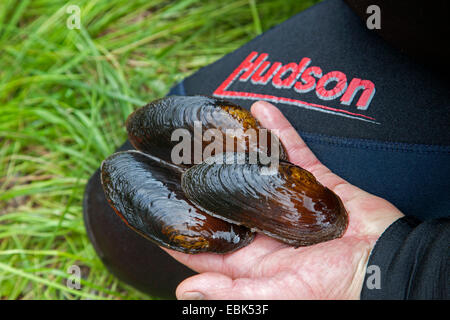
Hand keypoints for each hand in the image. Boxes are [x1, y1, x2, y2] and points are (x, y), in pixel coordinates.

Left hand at [163, 101, 403, 299]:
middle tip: (170, 156)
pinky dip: (279, 130)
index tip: (147, 209)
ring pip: (252, 170)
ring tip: (208, 127)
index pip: (203, 243)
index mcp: (251, 259)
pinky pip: (293, 150)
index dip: (176, 228)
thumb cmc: (337, 288)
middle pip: (221, 200)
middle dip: (196, 180)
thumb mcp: (281, 295)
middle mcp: (263, 229)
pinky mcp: (313, 182)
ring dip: (233, 149)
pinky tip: (262, 109)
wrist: (387, 265)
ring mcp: (286, 202)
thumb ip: (233, 292)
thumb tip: (184, 291)